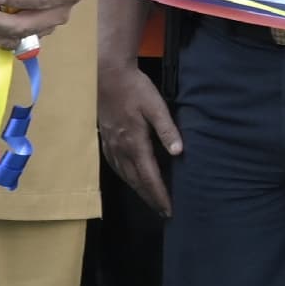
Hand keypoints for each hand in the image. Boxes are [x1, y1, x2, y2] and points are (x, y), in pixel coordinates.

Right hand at [98, 50, 179, 215]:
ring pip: (124, 175)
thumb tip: (179, 152)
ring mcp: (111, 144)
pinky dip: (125, 177)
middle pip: (136, 181)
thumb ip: (167, 130)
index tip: (169, 209)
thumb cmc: (134, 88)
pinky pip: (115, 165)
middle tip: (162, 212)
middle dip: (150, 198)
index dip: (159, 195)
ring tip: (149, 200)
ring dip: (137, 190)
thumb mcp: (156, 106)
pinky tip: (129, 177)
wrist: (107, 74)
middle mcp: (121, 148)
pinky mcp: (105, 138)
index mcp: (135, 143)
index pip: (149, 177)